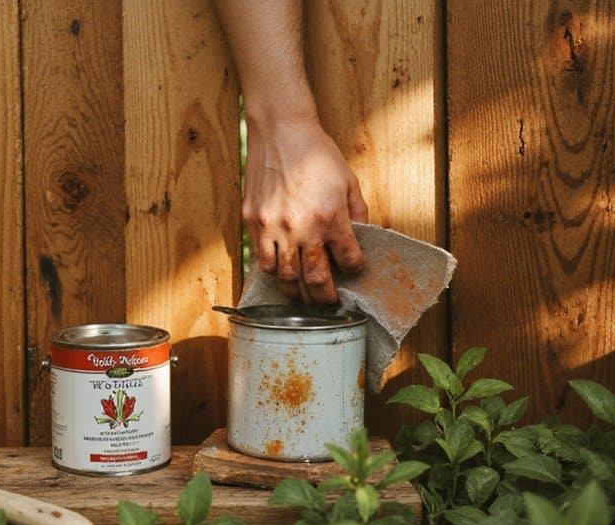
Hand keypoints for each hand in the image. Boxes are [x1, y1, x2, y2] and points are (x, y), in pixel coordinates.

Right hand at [242, 116, 367, 302]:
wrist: (281, 131)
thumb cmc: (317, 153)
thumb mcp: (349, 181)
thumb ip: (357, 214)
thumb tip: (361, 240)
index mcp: (331, 216)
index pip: (348, 260)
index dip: (354, 271)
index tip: (353, 272)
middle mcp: (302, 227)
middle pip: (315, 280)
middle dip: (325, 298)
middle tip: (329, 304)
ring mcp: (273, 226)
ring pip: (284, 277)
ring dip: (296, 292)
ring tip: (302, 297)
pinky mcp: (253, 221)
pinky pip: (261, 259)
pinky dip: (273, 272)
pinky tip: (280, 273)